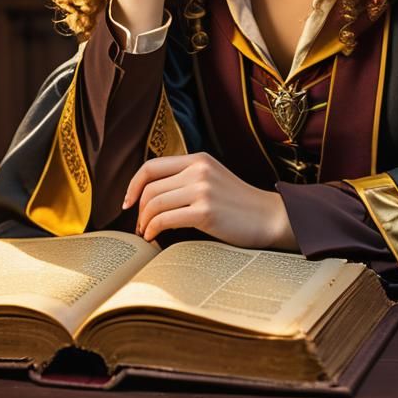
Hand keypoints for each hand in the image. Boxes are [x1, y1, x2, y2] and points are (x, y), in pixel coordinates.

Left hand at [122, 152, 298, 250]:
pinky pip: (165, 219)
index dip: (133, 184)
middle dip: (138, 209)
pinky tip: (155, 237)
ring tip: (147, 233)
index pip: (151, 165)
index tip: (127, 202)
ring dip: (144, 222)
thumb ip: (187, 179)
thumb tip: (150, 195)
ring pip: (154, 203)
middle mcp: (198, 170)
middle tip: (139, 225)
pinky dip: (153, 229)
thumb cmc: (238, 205)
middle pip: (150, 187)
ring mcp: (202, 189)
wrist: (269, 217)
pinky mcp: (205, 211)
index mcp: (198, 159)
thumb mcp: (212, 179)